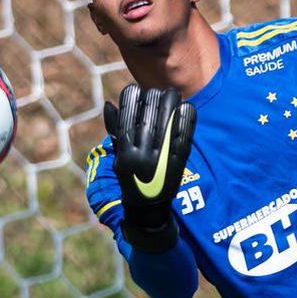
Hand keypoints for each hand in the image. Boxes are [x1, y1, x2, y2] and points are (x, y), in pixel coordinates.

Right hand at [103, 84, 196, 252]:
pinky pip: (184, 136)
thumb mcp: (119, 155)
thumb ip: (115, 129)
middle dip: (153, 98)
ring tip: (173, 93)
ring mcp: (160, 158)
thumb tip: (109, 103)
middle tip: (159, 90)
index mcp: (124, 151)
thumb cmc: (131, 177)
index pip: (126, 116)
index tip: (136, 89)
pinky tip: (187, 106)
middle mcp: (141, 154)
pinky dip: (186, 119)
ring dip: (170, 103)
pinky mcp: (177, 162)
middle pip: (148, 116)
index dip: (131, 99)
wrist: (147, 208)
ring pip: (166, 122)